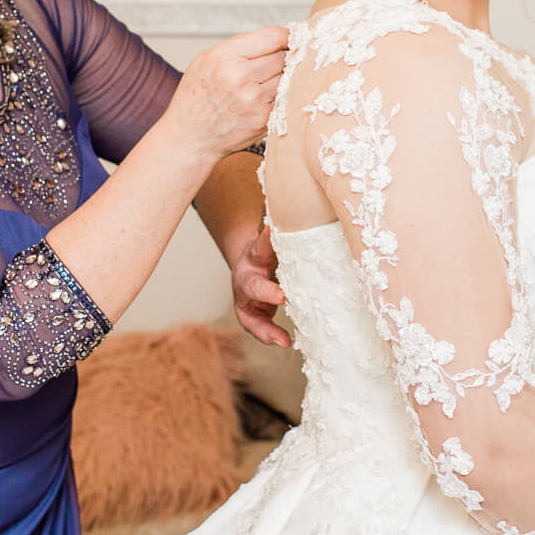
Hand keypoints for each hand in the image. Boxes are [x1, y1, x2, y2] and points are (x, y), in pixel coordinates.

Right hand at [171, 26, 288, 159]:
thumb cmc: (195, 98)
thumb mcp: (205, 60)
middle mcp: (241, 78)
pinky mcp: (264, 119)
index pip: (273, 37)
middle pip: (283, 57)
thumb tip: (272, 39)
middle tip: (271, 64)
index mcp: (226, 58)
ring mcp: (255, 101)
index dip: (286, 36)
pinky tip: (261, 100)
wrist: (189, 137)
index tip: (289, 38)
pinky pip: (284, 99)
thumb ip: (238, 46)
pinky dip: (278, 97)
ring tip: (262, 83)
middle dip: (281, 58)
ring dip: (281, 79)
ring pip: (287, 79)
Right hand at [230, 225, 288, 346]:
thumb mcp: (270, 236)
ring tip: (281, 339)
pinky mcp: (253, 317)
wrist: (249, 267)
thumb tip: (282, 191)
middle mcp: (247, 278)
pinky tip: (287, 343)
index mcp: (254, 255)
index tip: (272, 231)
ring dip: (265, 328)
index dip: (265, 238)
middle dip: (265, 291)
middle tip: (281, 296)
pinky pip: (260, 329)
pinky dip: (271, 337)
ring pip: (250, 315)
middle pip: (251, 285)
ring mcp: (248, 300)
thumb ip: (275, 219)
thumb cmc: (265, 252)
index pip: (260, 245)